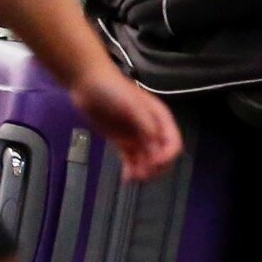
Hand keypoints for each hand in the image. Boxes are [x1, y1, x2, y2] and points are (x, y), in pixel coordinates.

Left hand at [71, 66, 183, 182]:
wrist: (88, 83)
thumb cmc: (114, 89)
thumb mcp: (133, 105)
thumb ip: (146, 125)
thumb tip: (156, 145)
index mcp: (160, 119)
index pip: (173, 143)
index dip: (167, 156)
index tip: (155, 163)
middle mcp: (152, 130)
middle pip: (162, 155)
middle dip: (155, 167)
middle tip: (142, 173)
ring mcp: (137, 136)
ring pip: (146, 160)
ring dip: (143, 171)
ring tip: (132, 176)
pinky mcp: (122, 142)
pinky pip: (131, 159)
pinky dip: (131, 169)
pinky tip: (126, 178)